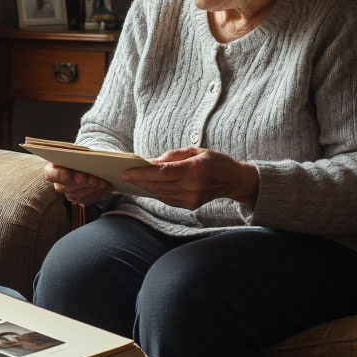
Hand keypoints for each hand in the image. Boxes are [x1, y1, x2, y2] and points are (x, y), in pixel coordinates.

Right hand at [44, 162, 115, 206]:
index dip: (61, 175)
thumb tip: (94, 157)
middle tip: (94, 179)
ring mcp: (69, 193)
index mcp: (53, 169)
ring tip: (104, 182)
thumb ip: (81, 155)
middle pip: (68, 186)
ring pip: (79, 195)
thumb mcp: (81, 151)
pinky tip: (108, 186)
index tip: (74, 175)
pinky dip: (100, 193)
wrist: (89, 162)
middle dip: (83, 183)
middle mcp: (58, 184)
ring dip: (93, 188)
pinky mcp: (80, 199)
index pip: (52, 174)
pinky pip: (88, 199)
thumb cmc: (82, 155)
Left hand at [120, 147, 258, 209]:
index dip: (142, 173)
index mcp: (194, 169)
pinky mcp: (190, 206)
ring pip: (160, 194)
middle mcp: (192, 186)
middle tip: (123, 175)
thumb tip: (151, 162)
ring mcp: (191, 199)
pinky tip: (148, 186)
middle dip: (139, 180)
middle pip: (158, 185)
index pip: (162, 173)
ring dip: (145, 187)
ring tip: (132, 179)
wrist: (233, 180)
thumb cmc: (214, 161)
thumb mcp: (195, 150)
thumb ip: (172, 157)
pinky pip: (167, 199)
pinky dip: (156, 192)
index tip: (126, 172)